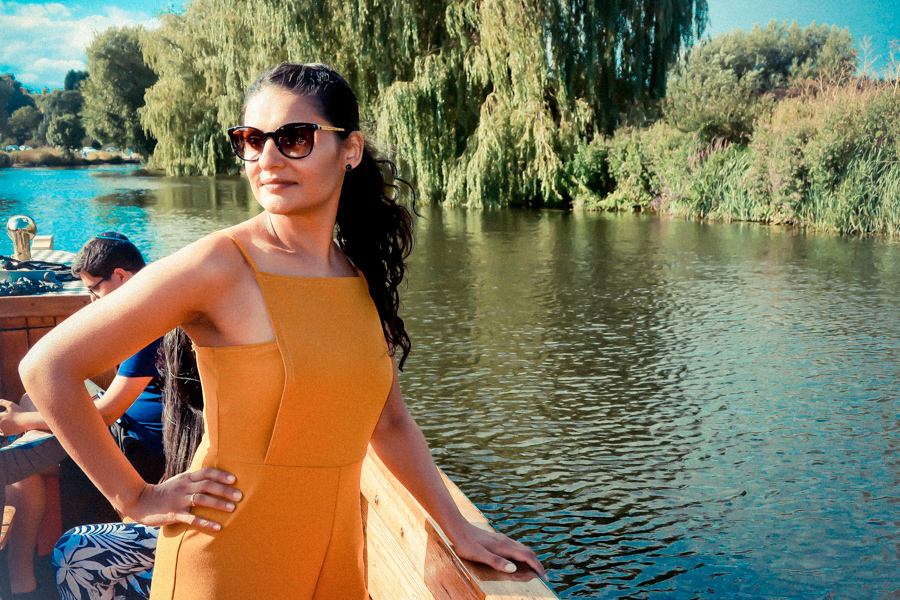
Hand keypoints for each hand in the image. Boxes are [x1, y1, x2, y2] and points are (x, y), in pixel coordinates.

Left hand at [0, 399, 27, 436]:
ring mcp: (2, 429)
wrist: (27, 421)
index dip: (0, 415)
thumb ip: (2, 402)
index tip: (4, 414)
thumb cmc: (19, 412)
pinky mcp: (5, 433)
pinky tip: (7, 426)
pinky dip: (2, 430)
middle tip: (7, 419)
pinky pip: (0, 432)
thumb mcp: (11, 405)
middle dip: (1, 419)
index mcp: (0, 416)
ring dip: (1, 425)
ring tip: (8, 422)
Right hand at [125, 467, 242, 531]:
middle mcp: (184, 487)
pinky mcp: (174, 515)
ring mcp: (179, 501)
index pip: (206, 472)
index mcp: (186, 478)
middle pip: (207, 485)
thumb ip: (194, 477)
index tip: (234, 479)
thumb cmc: (164, 492)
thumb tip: (211, 473)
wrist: (140, 502)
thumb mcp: (179, 481)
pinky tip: (218, 527)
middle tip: (240, 496)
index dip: (221, 475)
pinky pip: (192, 519)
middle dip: (224, 490)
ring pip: (202, 500)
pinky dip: (206, 523)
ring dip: (218, 504)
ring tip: (232, 508)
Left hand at [450, 522, 545, 577]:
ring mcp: (503, 539)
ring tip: (533, 570)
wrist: (458, 528)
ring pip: (522, 548)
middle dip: (537, 564)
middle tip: (542, 577)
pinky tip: (517, 560)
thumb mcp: (479, 555)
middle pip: (528, 552)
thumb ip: (496, 562)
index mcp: (505, 547)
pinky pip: (516, 547)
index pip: (528, 556)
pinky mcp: (498, 540)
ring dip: (530, 559)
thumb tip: (513, 569)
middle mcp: (506, 542)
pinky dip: (522, 555)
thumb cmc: (466, 544)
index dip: (538, 567)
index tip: (545, 578)